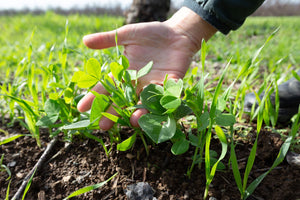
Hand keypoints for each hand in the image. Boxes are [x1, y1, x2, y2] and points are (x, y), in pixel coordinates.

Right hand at [77, 7, 216, 129]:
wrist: (176, 33)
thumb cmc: (151, 34)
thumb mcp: (128, 34)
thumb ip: (108, 39)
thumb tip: (84, 41)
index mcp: (126, 72)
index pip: (107, 86)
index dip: (95, 97)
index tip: (81, 108)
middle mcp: (138, 82)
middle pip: (123, 100)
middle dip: (113, 112)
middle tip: (103, 126)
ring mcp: (155, 84)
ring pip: (144, 101)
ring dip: (139, 112)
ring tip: (132, 121)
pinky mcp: (171, 82)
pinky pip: (167, 94)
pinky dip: (163, 101)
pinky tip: (157, 110)